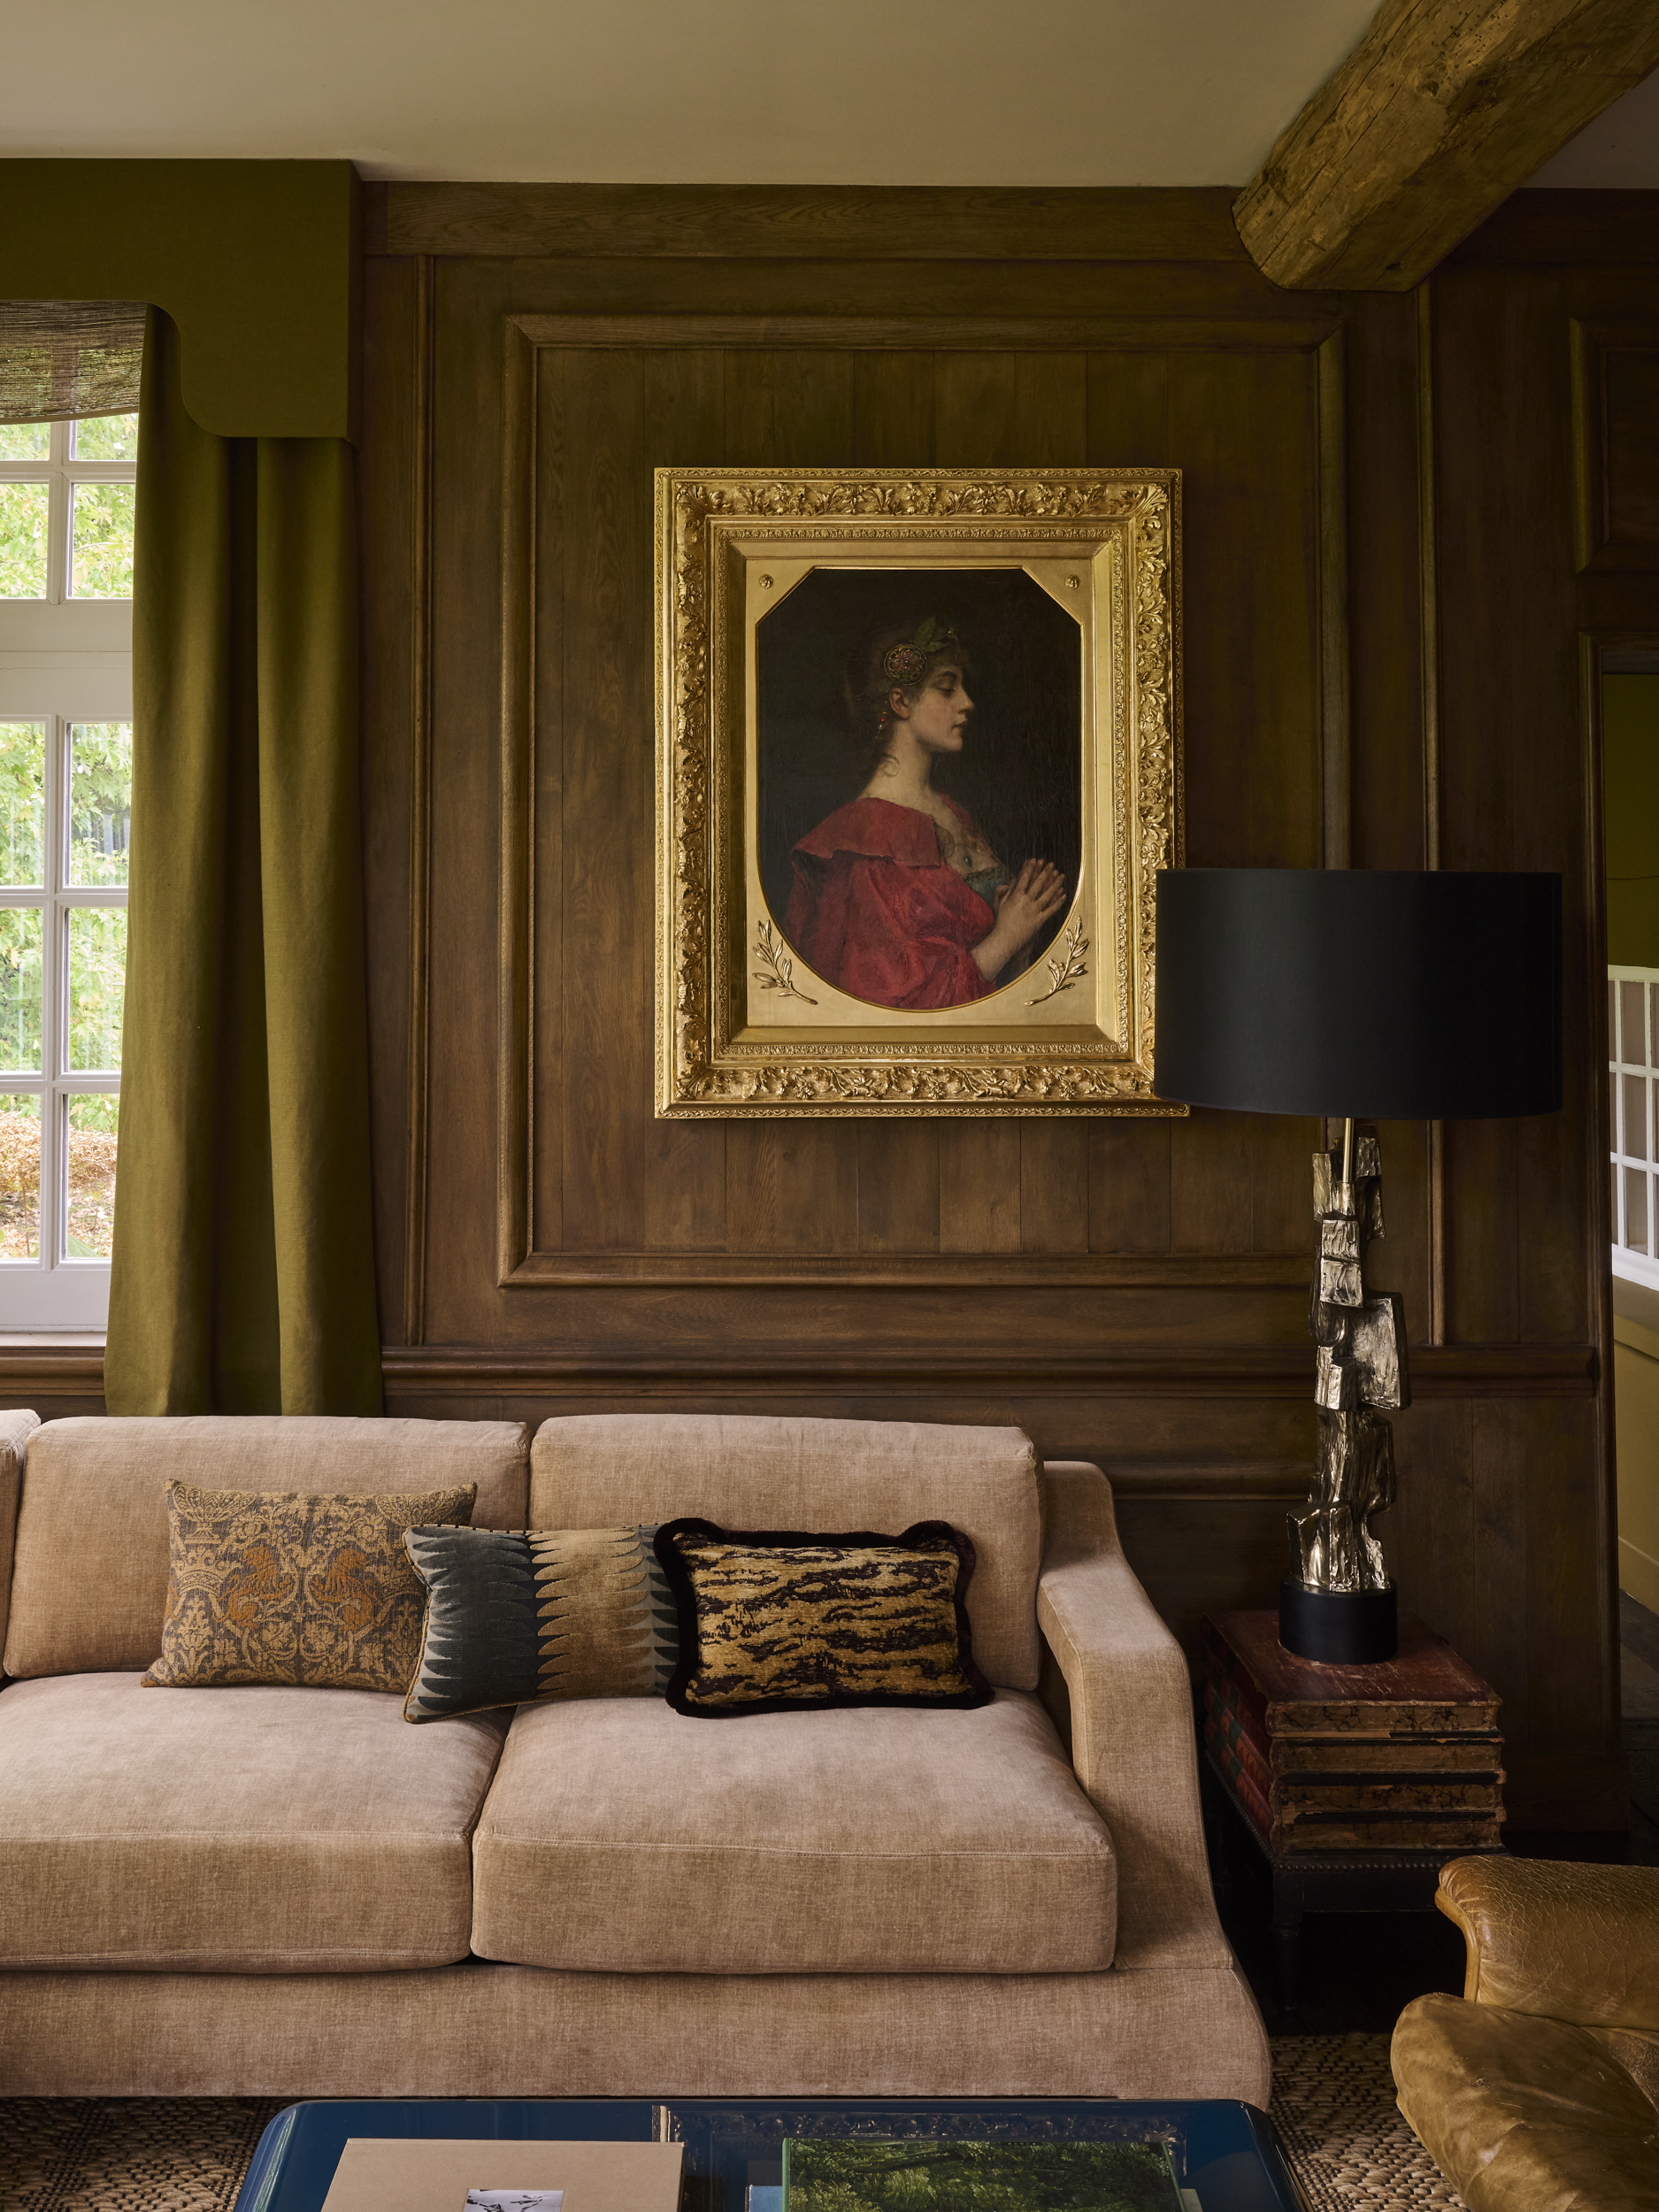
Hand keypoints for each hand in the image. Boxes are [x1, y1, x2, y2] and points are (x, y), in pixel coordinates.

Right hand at [974, 859, 1066, 979]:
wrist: (1005, 939)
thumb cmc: (1002, 921)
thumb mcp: (1000, 904)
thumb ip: (1004, 891)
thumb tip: (1009, 882)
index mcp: (1016, 897)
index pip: (1024, 879)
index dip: (1030, 868)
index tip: (1034, 860)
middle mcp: (1026, 902)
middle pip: (1038, 884)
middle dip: (1045, 872)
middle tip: (1051, 864)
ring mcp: (1034, 911)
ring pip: (1047, 895)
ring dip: (1055, 884)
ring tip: (1061, 875)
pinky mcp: (1039, 920)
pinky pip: (1051, 910)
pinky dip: (1058, 902)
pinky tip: (1063, 894)